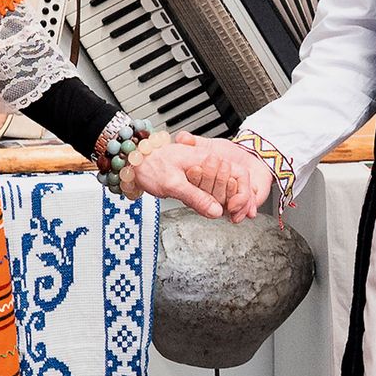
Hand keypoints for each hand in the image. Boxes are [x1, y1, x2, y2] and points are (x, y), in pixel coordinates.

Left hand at [122, 131, 273, 221]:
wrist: (134, 161)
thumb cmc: (149, 165)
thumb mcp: (173, 184)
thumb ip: (196, 197)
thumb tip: (216, 212)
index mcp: (206, 159)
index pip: (239, 175)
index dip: (242, 195)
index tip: (236, 212)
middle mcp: (207, 163)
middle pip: (233, 184)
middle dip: (235, 201)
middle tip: (231, 216)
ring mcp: (202, 170)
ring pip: (223, 188)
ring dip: (225, 202)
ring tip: (225, 214)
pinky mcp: (195, 177)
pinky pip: (212, 190)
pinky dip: (214, 201)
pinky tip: (211, 210)